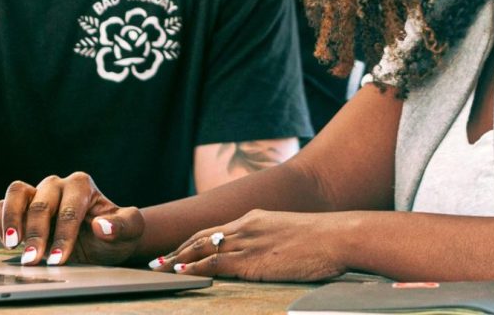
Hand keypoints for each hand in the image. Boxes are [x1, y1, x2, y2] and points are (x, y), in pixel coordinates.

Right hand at [0, 171, 143, 266]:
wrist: (103, 240)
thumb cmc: (115, 234)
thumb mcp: (129, 231)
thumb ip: (123, 225)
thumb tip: (101, 227)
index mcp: (82, 185)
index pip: (70, 208)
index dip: (64, 234)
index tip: (59, 259)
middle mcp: (58, 184)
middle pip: (42, 202)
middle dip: (37, 233)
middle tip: (33, 261)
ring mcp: (38, 193)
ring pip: (17, 193)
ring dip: (12, 219)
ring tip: (13, 245)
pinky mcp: (22, 206)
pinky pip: (4, 204)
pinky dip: (1, 220)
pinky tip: (6, 242)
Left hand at [151, 209, 347, 280]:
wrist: (336, 236)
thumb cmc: (320, 240)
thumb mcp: (288, 235)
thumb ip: (270, 241)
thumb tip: (264, 255)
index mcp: (253, 219)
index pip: (214, 230)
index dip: (192, 241)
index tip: (176, 251)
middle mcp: (245, 226)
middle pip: (202, 237)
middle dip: (178, 251)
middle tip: (157, 261)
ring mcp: (248, 242)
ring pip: (203, 249)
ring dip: (179, 260)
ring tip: (159, 268)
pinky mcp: (253, 259)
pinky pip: (217, 263)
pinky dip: (196, 268)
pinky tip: (181, 273)